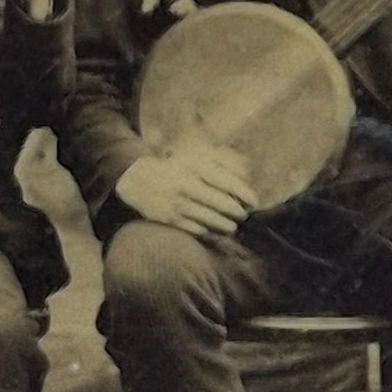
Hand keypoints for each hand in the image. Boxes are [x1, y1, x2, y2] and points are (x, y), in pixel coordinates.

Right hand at [115, 145, 257, 238]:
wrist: (137, 180)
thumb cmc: (174, 169)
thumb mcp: (193, 159)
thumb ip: (217, 165)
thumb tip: (244, 177)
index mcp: (194, 168)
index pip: (227, 182)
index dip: (245, 194)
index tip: (254, 203)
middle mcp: (187, 185)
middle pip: (221, 203)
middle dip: (237, 212)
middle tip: (243, 216)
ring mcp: (177, 203)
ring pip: (210, 219)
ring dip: (226, 225)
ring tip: (232, 226)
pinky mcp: (170, 219)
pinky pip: (196, 229)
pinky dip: (209, 232)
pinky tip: (215, 231)